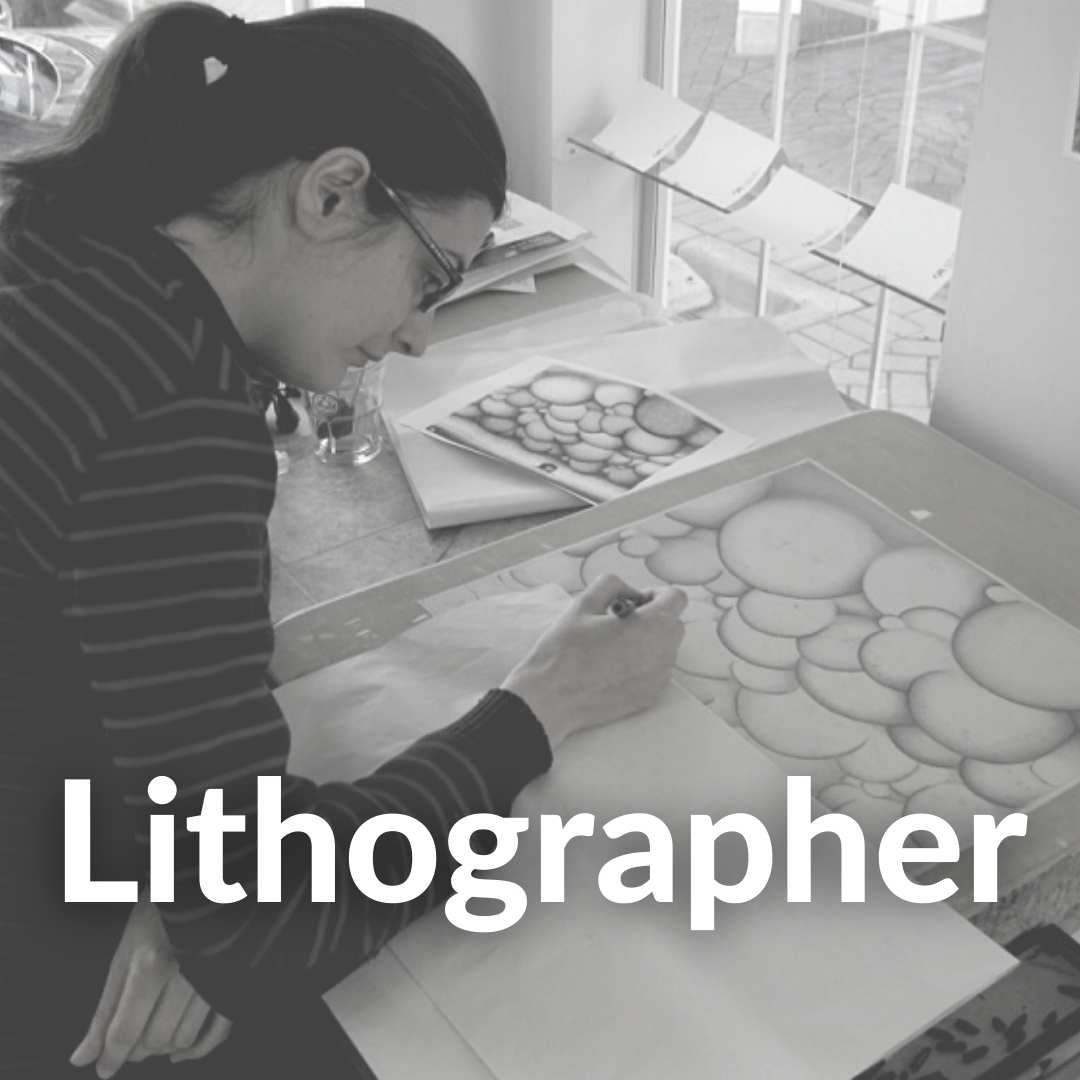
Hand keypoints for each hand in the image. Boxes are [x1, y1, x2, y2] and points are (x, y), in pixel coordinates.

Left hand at [70, 898, 231, 1076]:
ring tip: (154, 1035)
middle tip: (130, 1041)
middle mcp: (185, 975)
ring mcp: (214, 979)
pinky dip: (200, 1048)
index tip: (105, 1068)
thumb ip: (107, 1007)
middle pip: (155, 1039)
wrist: (210, 882)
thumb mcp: (126, 951)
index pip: (127, 1030)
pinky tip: (182, 1052)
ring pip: (184, 1038)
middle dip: (136, 1049)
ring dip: (164, 1047)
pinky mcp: (235, 980)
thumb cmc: (163, 911)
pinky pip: (219, 1030)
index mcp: (152, 964)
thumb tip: (83, 1056)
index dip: (111, 1056)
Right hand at [502, 574, 686, 746]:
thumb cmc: (565, 649)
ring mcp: (659, 678)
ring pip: (666, 649)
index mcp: (652, 625)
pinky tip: (614, 666)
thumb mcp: (584, 602)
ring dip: (649, 641)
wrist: (551, 698)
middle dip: (654, 617)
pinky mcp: (650, 696)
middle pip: (674, 624)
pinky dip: (643, 663)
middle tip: (621, 621)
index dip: (657, 594)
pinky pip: (656, 671)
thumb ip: (613, 584)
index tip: (636, 601)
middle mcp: (664, 652)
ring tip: (615, 645)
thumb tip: (630, 592)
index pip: (676, 598)